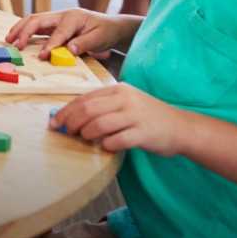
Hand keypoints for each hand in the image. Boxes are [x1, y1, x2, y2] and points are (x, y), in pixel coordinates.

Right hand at [5, 8, 129, 59]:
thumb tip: (69, 51)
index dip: (50, 45)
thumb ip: (84, 44)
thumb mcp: (100, 38)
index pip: (58, 32)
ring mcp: (57, 18)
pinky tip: (17, 37)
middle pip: (38, 19)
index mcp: (74, 17)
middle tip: (16, 45)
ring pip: (33, 20)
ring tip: (10, 39)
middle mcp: (62, 15)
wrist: (111, 26)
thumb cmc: (106, 31)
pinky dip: (25, 30)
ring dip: (20, 29)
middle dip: (25, 31)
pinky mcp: (54, 24)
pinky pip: (36, 25)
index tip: (43, 56)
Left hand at [53, 84, 191, 155]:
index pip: (84, 99)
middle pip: (88, 110)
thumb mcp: (126, 103)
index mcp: (118, 90)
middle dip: (71, 123)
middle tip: (66, 132)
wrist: (181, 127)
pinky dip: (107, 145)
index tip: (55, 123)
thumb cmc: (148, 116)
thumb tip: (72, 116)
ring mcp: (135, 116)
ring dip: (87, 134)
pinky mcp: (143, 133)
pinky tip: (106, 147)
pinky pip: (117, 140)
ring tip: (86, 139)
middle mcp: (126, 100)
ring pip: (99, 124)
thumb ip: (103, 106)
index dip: (66, 111)